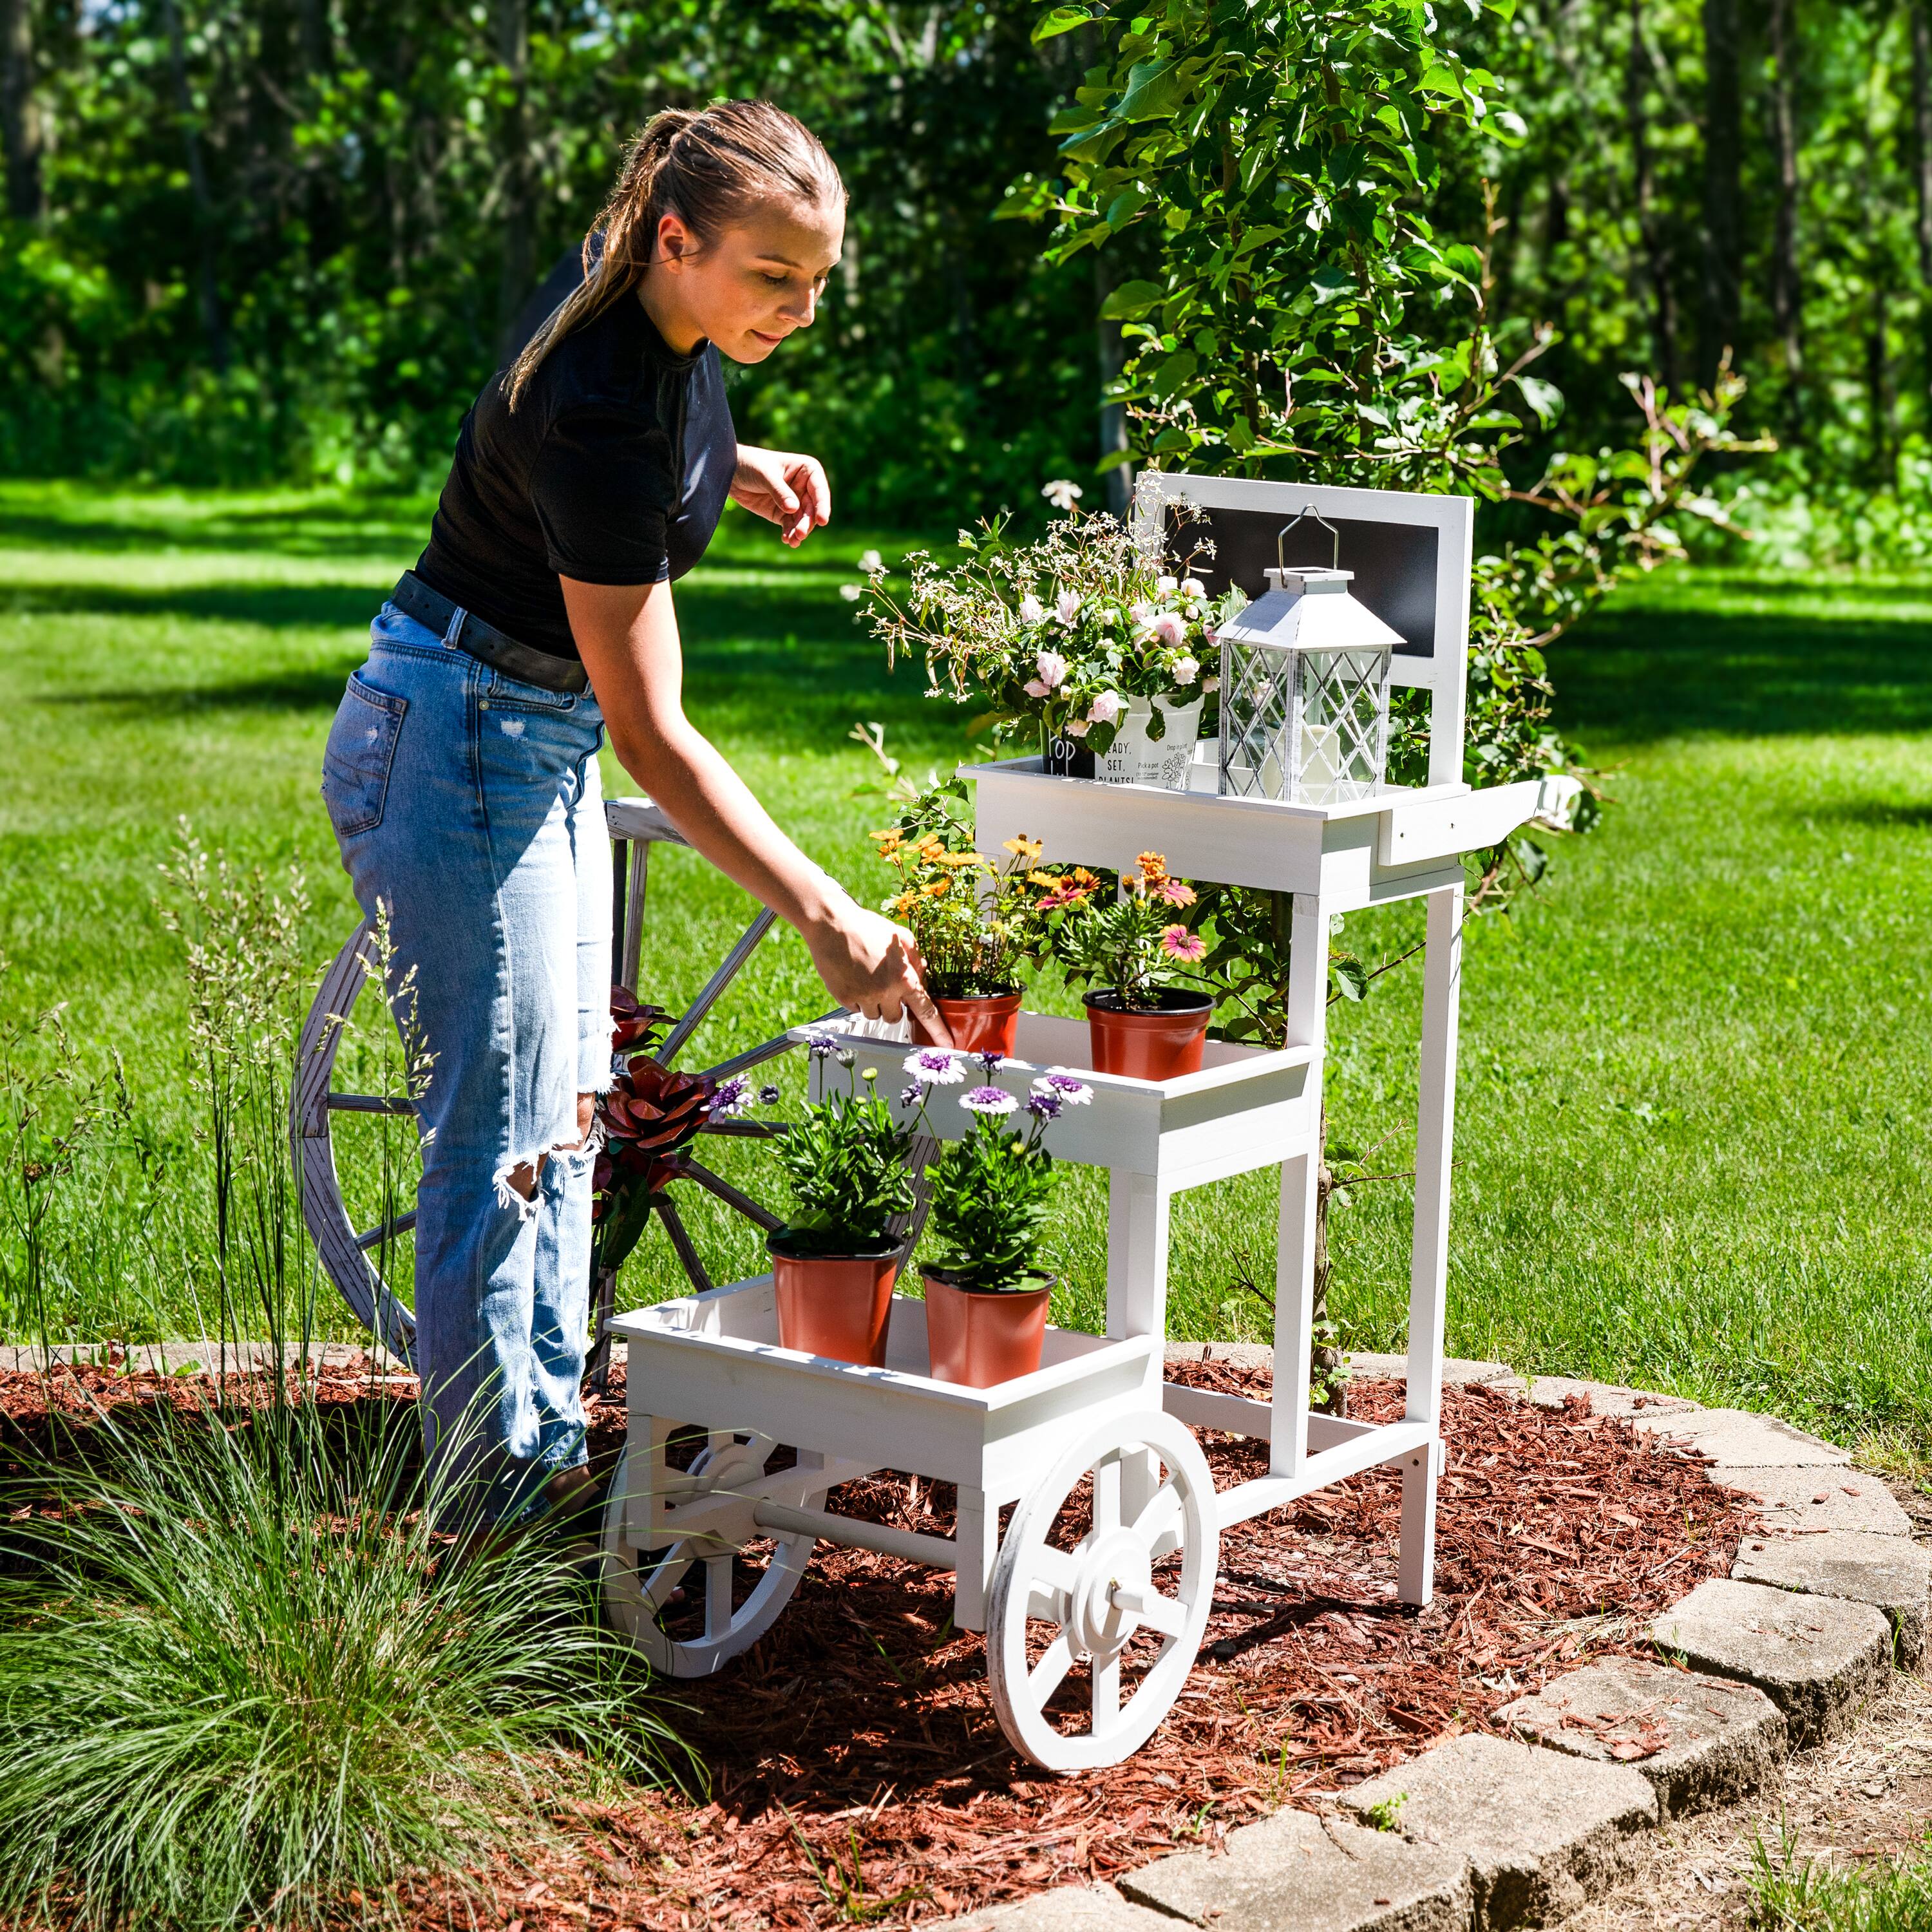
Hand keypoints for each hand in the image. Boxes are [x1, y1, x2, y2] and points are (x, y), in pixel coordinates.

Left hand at [730, 443, 829, 547]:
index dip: (822, 505)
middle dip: (807, 522)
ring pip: (802, 520)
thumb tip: (794, 509)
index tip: (822, 521)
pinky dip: (789, 534)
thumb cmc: (751, 464)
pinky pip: (790, 526)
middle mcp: (804, 487)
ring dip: (799, 531)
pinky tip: (786, 540)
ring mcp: (795, 501)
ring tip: (793, 541)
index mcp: (807, 470)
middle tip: (800, 534)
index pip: (819, 489)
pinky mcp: (783, 513)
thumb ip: (780, 491)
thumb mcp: (765, 475)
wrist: (731, 472)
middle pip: (812, 508)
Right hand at [804, 901, 951, 1044]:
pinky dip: (857, 999)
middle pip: (896, 1017)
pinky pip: (856, 1010)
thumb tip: (922, 980)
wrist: (832, 924)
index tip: (946, 1043)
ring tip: (867, 978)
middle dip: (894, 1006)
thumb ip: (917, 962)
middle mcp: (884, 991)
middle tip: (886, 985)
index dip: (938, 1030)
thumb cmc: (867, 927)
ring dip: (875, 1004)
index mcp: (903, 977)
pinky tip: (854, 978)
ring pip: (875, 1016)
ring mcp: (862, 996)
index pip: (926, 1011)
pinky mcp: (843, 998)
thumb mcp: (903, 939)